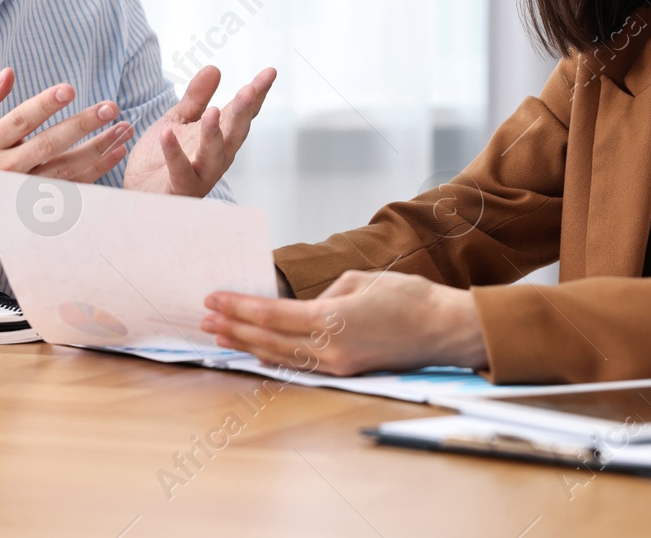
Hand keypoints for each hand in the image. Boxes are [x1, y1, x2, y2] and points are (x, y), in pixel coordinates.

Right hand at [0, 67, 132, 266]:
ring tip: (123, 129)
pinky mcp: (37, 212)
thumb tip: (8, 71)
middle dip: (82, 125)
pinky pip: (72, 191)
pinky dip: (97, 173)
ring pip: (66, 170)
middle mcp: (5, 170)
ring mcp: (22, 194)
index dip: (44, 104)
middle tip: (110, 108)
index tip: (70, 89)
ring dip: (99, 149)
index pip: (20, 120)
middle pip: (49, 145)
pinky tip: (115, 154)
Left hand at [123, 66, 275, 195]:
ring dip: (214, 133)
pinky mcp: (179, 187)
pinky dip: (174, 152)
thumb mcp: (178, 119)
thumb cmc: (162, 158)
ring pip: (214, 154)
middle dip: (243, 112)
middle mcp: (218, 157)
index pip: (243, 114)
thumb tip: (215, 67)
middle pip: (235, 133)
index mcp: (221, 138)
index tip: (269, 72)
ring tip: (214, 111)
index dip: (257, 94)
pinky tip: (168, 133)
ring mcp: (201, 174)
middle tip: (250, 90)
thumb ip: (197, 97)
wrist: (139, 194)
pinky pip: (179, 169)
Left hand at [201, 270, 488, 374]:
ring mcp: (337, 364)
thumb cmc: (409, 297)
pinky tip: (257, 352)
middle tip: (204, 319)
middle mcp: (329, 348)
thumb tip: (305, 306)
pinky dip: (274, 357)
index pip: (271, 315)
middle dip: (233, 328)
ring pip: (280, 355)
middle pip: (268, 339)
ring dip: (248, 345)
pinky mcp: (346, 370)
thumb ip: (326, 294)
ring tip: (221, 335)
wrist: (445, 330)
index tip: (213, 299)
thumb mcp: (360, 281)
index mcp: (331, 320)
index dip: (238, 308)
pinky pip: (300, 365)